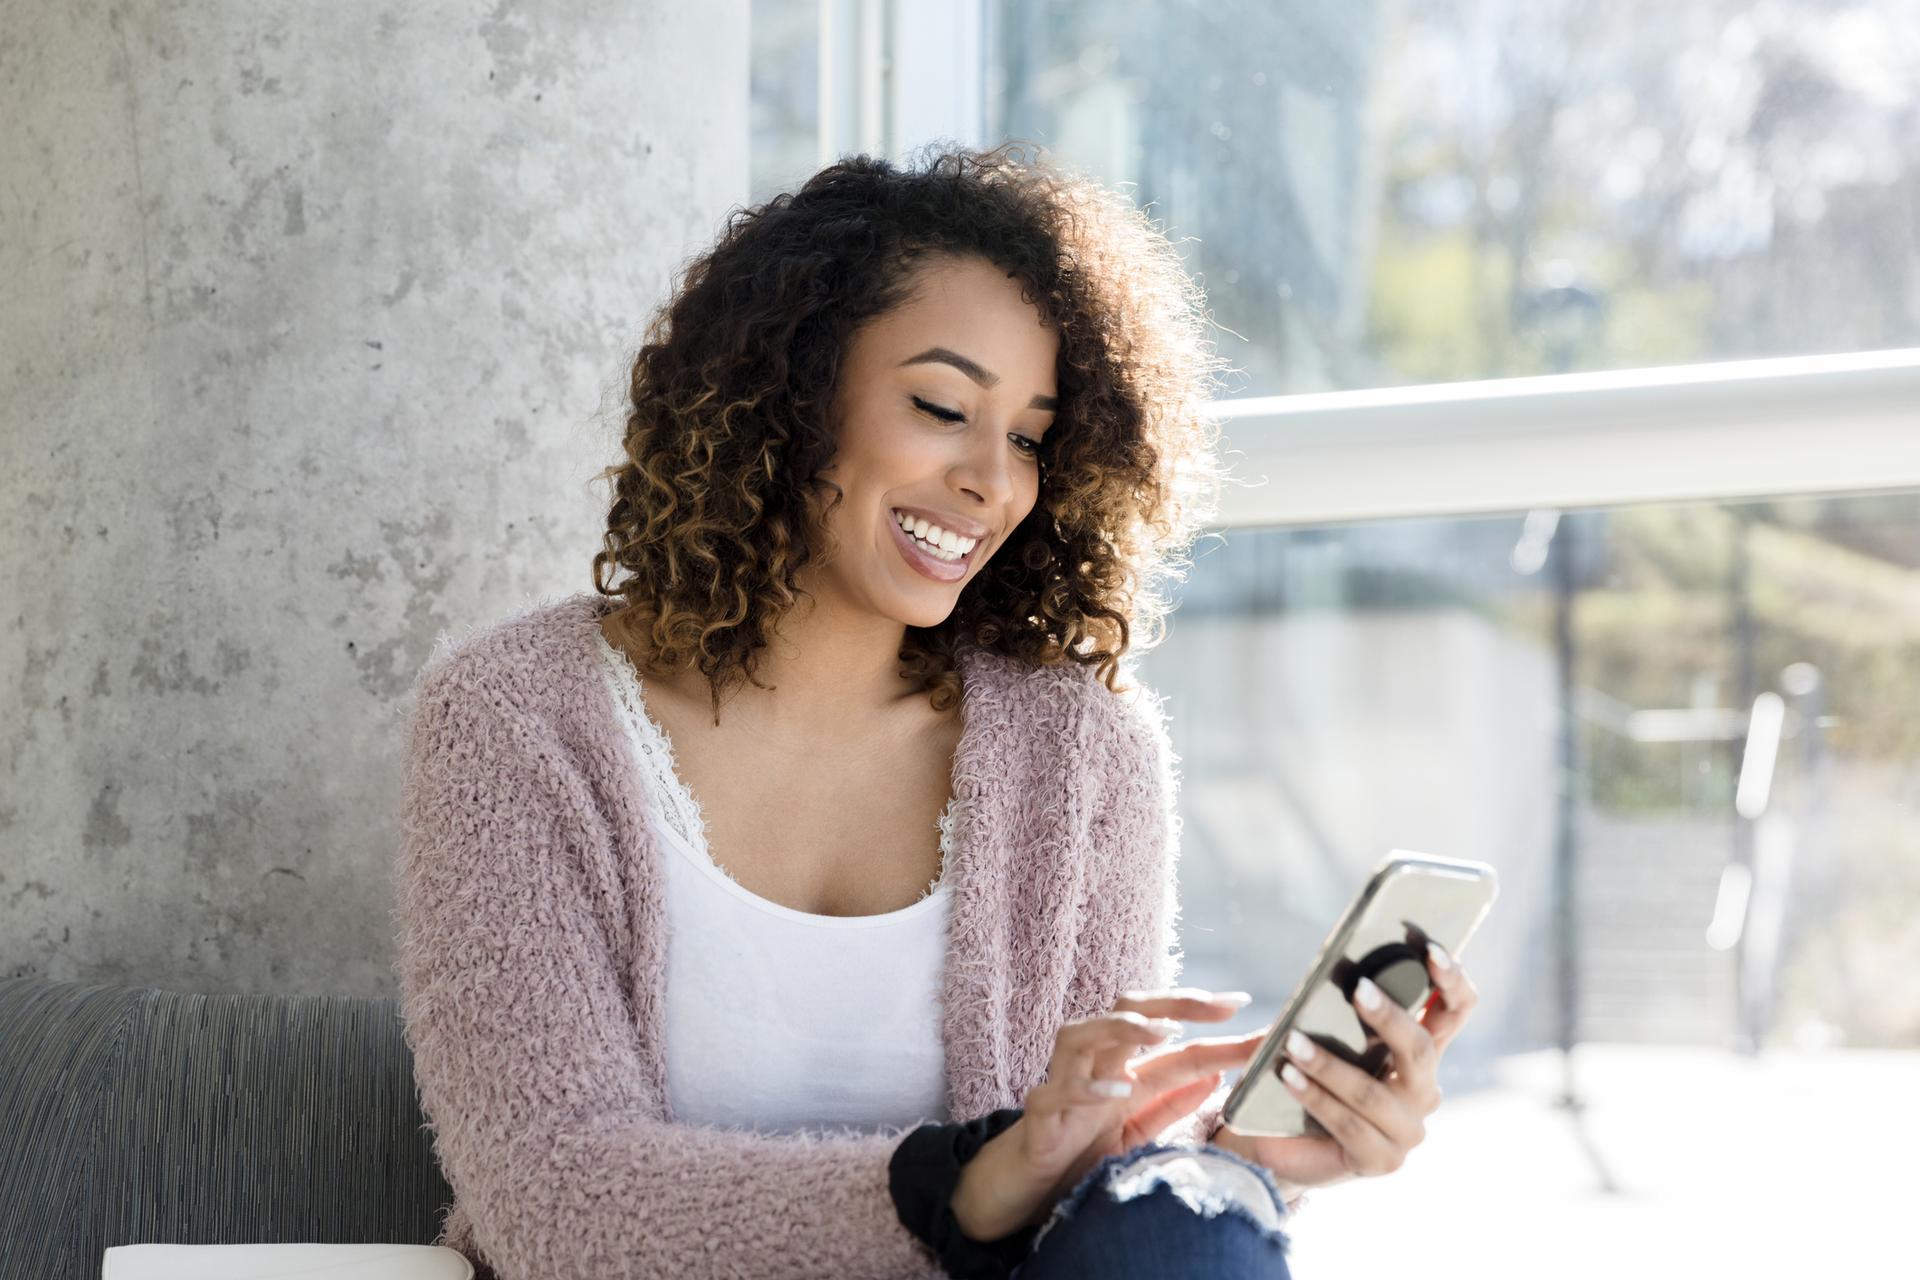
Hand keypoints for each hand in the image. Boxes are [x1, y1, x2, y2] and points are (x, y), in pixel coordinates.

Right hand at [950, 988, 1266, 1241]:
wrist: (1020, 1192)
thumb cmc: (1075, 1156)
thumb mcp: (1134, 1133)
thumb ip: (1169, 1105)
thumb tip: (1214, 1075)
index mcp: (1120, 1070)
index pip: (1170, 1040)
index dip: (1206, 1021)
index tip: (1245, 1003)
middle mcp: (1091, 1067)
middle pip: (1125, 1013)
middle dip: (1173, 1002)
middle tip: (1217, 1004)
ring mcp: (1061, 1086)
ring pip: (1082, 1034)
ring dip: (1122, 1027)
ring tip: (1163, 1031)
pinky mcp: (1038, 1117)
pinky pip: (1057, 1093)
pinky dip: (1086, 1088)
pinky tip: (1117, 1091)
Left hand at [1212, 941, 1480, 1200]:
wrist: (1280, 1140)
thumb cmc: (1305, 1074)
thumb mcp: (1321, 1034)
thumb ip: (1332, 1010)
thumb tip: (1304, 979)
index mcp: (1420, 1052)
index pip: (1455, 1011)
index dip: (1451, 980)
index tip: (1431, 950)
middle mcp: (1423, 1090)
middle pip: (1421, 1049)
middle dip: (1389, 1017)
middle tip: (1356, 988)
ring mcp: (1407, 1130)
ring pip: (1374, 1092)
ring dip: (1330, 1064)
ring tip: (1293, 1041)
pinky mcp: (1381, 1160)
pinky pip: (1348, 1125)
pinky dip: (1315, 1098)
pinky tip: (1288, 1078)